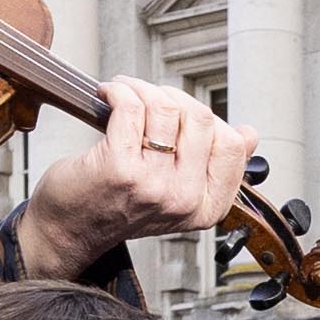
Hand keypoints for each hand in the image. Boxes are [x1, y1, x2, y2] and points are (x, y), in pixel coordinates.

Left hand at [23, 76, 257, 275]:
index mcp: (204, 207)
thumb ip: (213, 167)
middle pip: (202, 119)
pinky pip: (133, 107)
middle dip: (173, 97)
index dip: (209, 119)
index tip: (183, 114)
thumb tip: (249, 136)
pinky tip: (110, 95)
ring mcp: (153, 185)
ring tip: (125, 94)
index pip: (232, 146)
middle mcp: (182, 200)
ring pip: (167, 108)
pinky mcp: (120, 168)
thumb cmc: (116, 207)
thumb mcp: (178, 193)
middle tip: (148, 98)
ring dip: (142, 89)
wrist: (69, 230)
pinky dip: (120, 90)